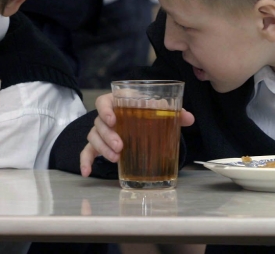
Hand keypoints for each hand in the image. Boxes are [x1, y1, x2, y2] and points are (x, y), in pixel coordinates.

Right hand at [79, 93, 194, 176]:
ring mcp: (101, 131)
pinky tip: (86, 172)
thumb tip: (189, 118)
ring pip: (93, 137)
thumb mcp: (160, 109)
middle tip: (120, 146)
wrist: (145, 119)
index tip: (113, 120)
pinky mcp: (99, 145)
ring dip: (102, 148)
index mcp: (118, 102)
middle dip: (107, 136)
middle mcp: (106, 116)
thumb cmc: (149, 110)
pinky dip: (85, 161)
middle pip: (98, 123)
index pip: (103, 101)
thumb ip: (174, 112)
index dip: (105, 110)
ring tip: (116, 158)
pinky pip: (87, 151)